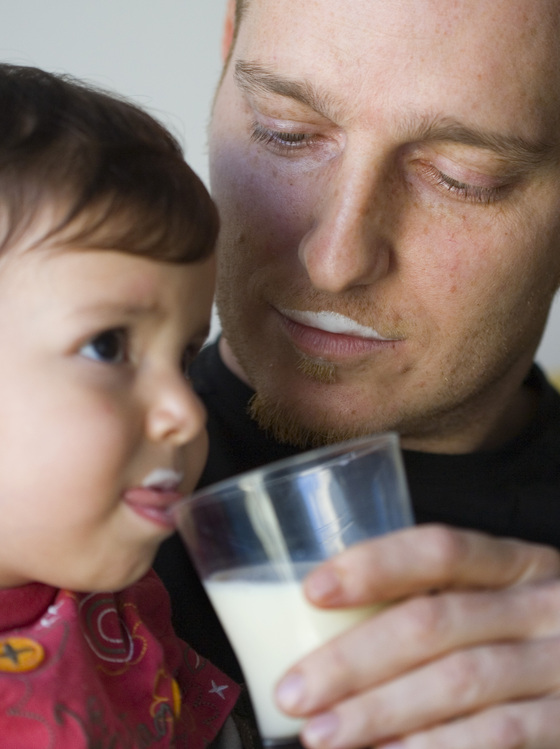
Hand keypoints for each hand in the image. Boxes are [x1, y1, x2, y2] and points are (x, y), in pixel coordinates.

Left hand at [274, 524, 559, 748]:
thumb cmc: (526, 636)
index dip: (374, 566)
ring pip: (458, 682)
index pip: (439, 549)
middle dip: (355, 659)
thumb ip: (438, 603)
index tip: (314, 591)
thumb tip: (328, 625)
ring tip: (322, 733)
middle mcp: (541, 606)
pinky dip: (434, 747)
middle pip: (435, 622)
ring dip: (380, 711)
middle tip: (296, 690)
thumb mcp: (500, 601)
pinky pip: (497, 735)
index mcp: (515, 563)